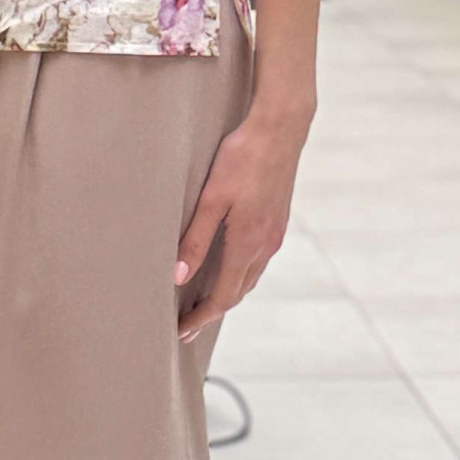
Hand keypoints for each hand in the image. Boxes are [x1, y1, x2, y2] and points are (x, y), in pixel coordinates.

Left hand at [173, 108, 305, 342]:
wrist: (280, 128)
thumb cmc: (242, 158)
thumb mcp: (211, 198)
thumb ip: (196, 238)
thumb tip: (178, 276)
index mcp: (247, 243)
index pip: (222, 296)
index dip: (201, 318)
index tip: (181, 331)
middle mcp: (265, 245)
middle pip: (237, 293)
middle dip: (212, 312)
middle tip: (187, 325)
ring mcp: (274, 234)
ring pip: (249, 278)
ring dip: (227, 295)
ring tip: (204, 305)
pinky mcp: (277, 221)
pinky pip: (257, 261)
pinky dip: (239, 276)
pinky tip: (228, 270)